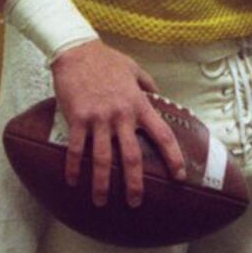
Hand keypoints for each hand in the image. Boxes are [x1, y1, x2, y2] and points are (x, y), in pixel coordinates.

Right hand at [50, 41, 187, 207]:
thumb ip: (148, 84)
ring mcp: (99, 118)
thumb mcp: (134, 68)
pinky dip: (74, 167)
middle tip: (135, 202)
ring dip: (102, 183)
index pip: (162, 135)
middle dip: (134, 183)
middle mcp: (122, 115)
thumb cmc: (106, 59)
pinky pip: (77, 148)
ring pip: (103, 159)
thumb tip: (159, 95)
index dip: (173, 157)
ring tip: (101, 201)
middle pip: (132, 156)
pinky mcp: (77, 118)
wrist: (77, 50)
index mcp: (139, 104)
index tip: (179, 176)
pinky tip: (72, 181)